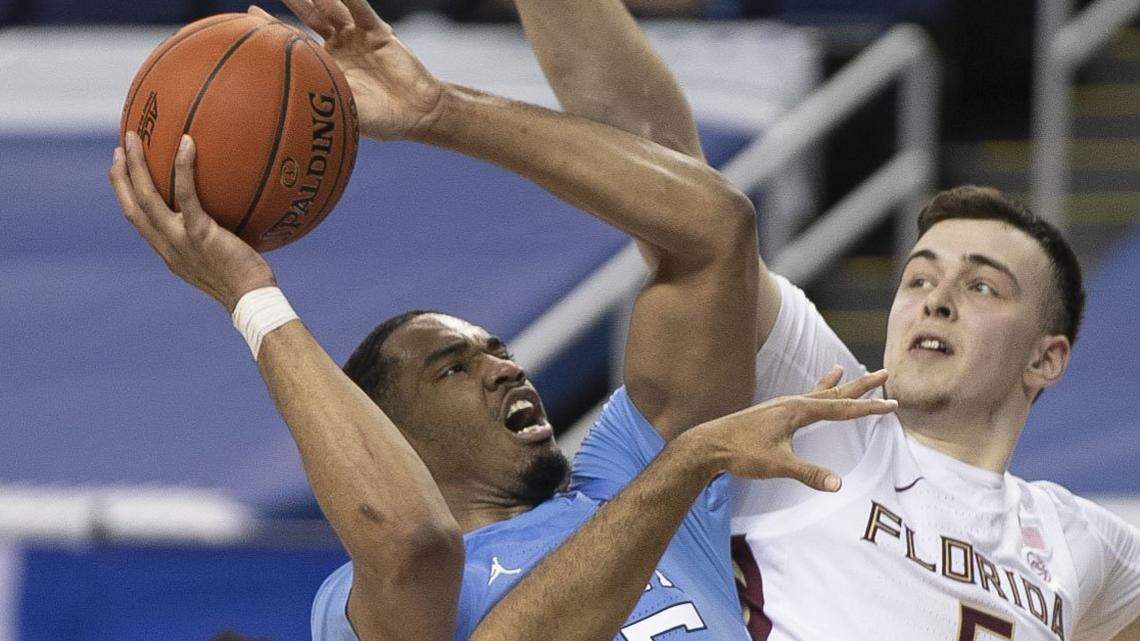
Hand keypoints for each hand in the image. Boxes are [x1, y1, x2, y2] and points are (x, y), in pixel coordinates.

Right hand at [109, 132, 275, 311]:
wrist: (250, 300)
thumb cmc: (246, 281)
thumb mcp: (220, 259)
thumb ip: (214, 238)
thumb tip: (230, 215)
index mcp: (168, 252)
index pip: (138, 220)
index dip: (126, 194)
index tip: (122, 170)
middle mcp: (167, 246)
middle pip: (132, 205)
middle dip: (121, 174)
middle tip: (121, 145)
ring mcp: (180, 239)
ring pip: (146, 197)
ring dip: (136, 165)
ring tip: (135, 137)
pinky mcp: (199, 233)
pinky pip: (186, 195)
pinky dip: (183, 168)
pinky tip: (187, 143)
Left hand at [263, 0, 444, 140]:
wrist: (417, 113)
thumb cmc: (380, 120)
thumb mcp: (345, 110)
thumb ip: (321, 100)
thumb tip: (286, 105)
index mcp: (326, 66)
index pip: (294, 41)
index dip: (273, 27)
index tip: (250, 13)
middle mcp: (340, 47)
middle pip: (310, 17)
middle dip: (294, 1)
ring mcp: (358, 37)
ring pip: (333, 8)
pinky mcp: (379, 32)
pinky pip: (361, 10)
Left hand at [688, 368, 895, 491]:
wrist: (709, 445)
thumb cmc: (741, 453)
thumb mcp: (777, 465)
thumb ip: (809, 474)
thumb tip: (838, 484)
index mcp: (798, 411)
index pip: (842, 409)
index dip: (869, 409)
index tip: (893, 404)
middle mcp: (792, 403)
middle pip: (834, 392)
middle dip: (860, 385)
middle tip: (884, 373)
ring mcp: (781, 406)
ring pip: (817, 393)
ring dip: (836, 384)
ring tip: (845, 369)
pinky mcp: (773, 413)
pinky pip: (802, 398)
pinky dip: (814, 392)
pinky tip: (812, 394)